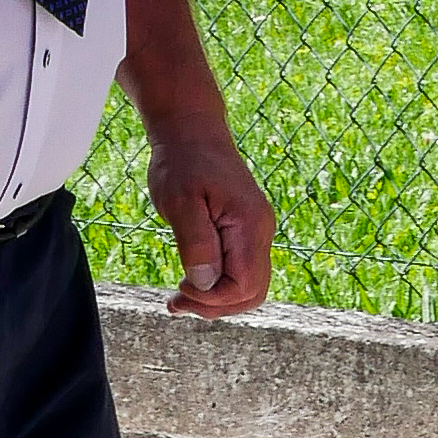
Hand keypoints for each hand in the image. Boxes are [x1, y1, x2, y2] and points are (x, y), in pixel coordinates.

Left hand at [148, 116, 275, 317]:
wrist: (192, 131)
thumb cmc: (182, 162)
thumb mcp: (179, 201)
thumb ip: (195, 243)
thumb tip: (205, 284)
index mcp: (248, 224)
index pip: (243, 285)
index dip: (212, 298)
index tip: (180, 287)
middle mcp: (260, 230)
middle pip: (252, 293)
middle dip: (215, 306)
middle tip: (176, 301)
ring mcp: (256, 231)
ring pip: (248, 286)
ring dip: (215, 299)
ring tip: (179, 298)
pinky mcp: (245, 231)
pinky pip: (240, 270)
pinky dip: (217, 285)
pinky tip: (190, 284)